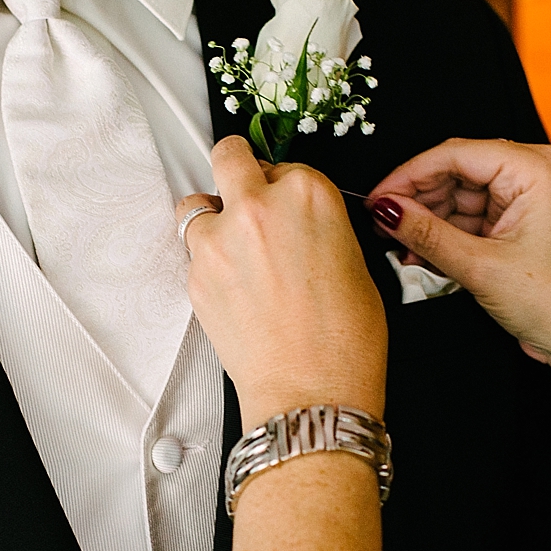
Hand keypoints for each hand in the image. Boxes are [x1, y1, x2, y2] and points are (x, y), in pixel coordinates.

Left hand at [177, 137, 386, 427]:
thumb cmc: (344, 343)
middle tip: (241, 184)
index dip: (282, 186)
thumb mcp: (357, 265)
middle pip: (229, 155)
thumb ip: (321, 228)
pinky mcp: (194, 276)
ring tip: (233, 250)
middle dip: (235, 166)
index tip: (284, 203)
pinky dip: (208, 264)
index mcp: (308, 195)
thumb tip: (301, 225)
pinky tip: (234, 290)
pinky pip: (193, 254)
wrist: (310, 394)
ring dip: (212, 220)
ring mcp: (219, 241)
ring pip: (195, 205)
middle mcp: (258, 208)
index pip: (283, 165)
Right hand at [365, 139, 550, 411]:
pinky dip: (448, 235)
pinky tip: (422, 255)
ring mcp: (530, 197)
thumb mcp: (480, 267)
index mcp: (536, 168)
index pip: (456, 155)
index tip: (376, 198)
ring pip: (461, 197)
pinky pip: (474, 217)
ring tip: (400, 248)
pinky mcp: (523, 222)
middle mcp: (535, 173)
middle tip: (382, 225)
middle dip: (418, 201)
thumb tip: (385, 209)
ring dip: (430, 223)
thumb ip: (426, 233)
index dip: (409, 175)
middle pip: (457, 172)